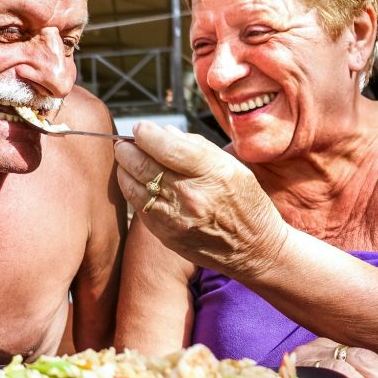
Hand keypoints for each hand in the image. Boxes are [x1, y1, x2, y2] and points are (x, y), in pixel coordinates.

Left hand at [114, 122, 285, 279]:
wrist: (254, 250)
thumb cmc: (246, 203)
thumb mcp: (232, 166)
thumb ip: (198, 147)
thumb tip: (165, 132)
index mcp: (210, 173)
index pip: (166, 146)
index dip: (145, 133)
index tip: (141, 127)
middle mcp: (190, 195)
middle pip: (142, 165)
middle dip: (127, 148)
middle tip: (124, 142)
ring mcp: (175, 218)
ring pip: (133, 186)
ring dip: (124, 168)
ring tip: (125, 158)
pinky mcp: (166, 234)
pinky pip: (138, 207)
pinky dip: (131, 189)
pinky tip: (134, 181)